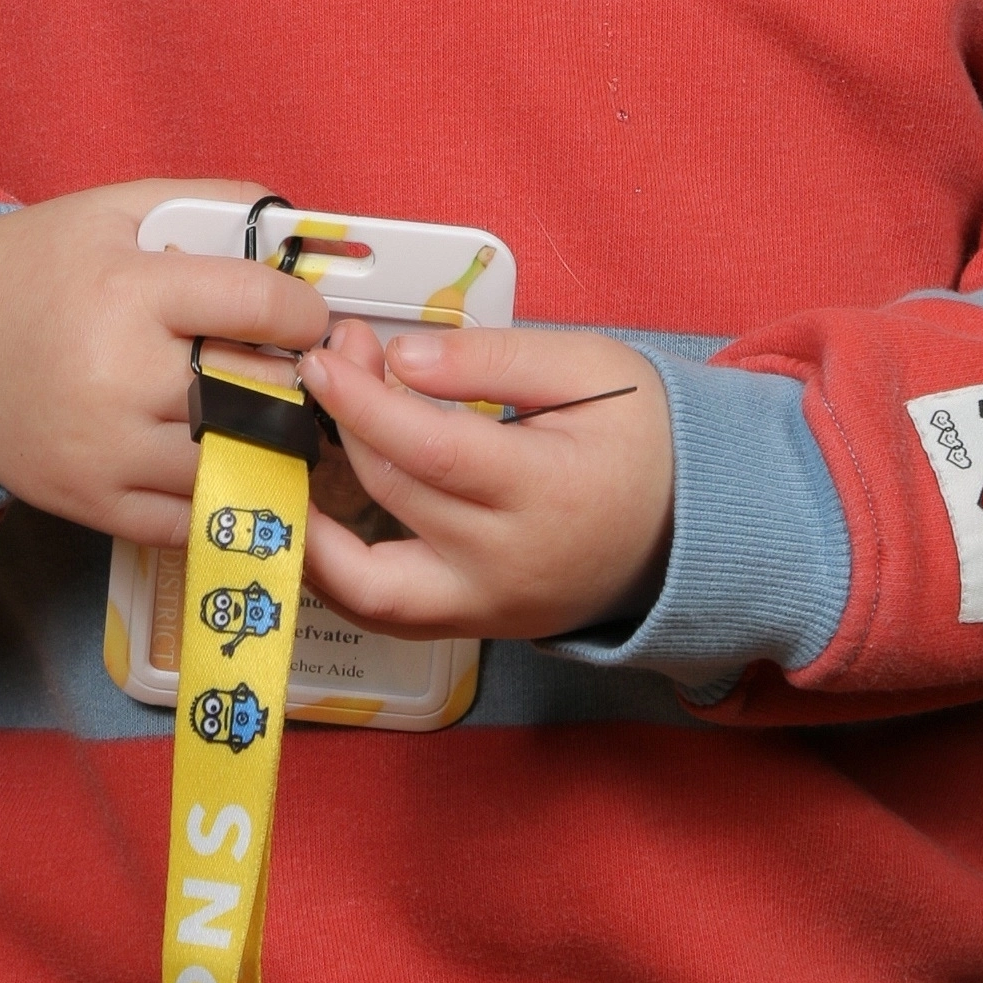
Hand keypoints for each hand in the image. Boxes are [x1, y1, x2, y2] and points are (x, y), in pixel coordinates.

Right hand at [0, 180, 330, 545]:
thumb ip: (216, 206)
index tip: (306, 317)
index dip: (305, 313)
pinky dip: (219, 492)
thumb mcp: (119, 209)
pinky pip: (189, 517)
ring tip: (260, 412)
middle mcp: (118, 378)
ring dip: (263, 442)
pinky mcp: (88, 503)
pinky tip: (223, 457)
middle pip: (257, 393)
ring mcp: (103, 451)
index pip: (260, 309)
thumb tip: (301, 229)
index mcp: (129, 292)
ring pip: (232, 460)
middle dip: (290, 380)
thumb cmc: (36, 266)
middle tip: (292, 368)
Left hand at [297, 318, 674, 644]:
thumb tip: (403, 358)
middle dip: (348, 420)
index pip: (430, 450)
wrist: (690, 526)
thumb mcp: (590, 368)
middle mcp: (507, 564)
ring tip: (291, 456)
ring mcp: (485, 607)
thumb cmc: (643, 436)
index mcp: (547, 490)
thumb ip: (495, 358)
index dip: (364, 402)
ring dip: (312, 521)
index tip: (325, 357)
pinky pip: (382, 612)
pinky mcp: (471, 626)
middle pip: (394, 494)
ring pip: (367, 579)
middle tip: (341, 359)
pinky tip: (311, 518)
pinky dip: (334, 572)